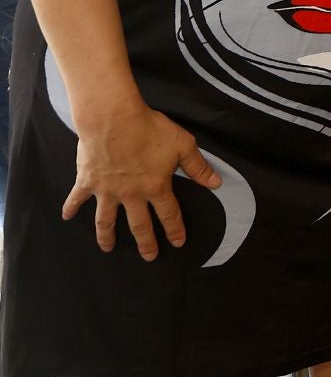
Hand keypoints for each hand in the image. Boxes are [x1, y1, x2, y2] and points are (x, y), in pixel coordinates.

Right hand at [63, 104, 221, 260]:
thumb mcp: (183, 145)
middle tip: (149, 257)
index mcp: (156, 187)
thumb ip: (198, 167)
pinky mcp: (87, 181)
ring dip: (107, 236)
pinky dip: (70, 208)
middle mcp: (131, 195)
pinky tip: (66, 217)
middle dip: (145, 243)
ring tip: (107, 248)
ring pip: (106, 220)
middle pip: (139, 225)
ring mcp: (107, 190)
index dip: (175, 230)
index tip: (178, 243)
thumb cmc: (150, 129)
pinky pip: (77, 198)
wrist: (114, 119)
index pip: (169, 215)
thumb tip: (216, 184)